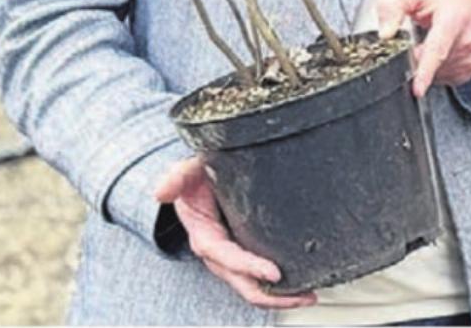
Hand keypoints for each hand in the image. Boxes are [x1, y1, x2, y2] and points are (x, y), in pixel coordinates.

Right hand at [153, 157, 315, 308]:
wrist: (200, 184)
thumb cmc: (197, 180)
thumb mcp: (187, 174)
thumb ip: (178, 178)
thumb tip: (161, 192)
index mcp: (204, 237)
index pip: (227, 257)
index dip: (249, 267)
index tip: (274, 274)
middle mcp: (218, 254)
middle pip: (242, 283)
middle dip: (272, 296)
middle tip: (303, 297)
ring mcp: (232, 259)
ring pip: (253, 286)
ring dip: (280, 296)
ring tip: (309, 297)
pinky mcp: (245, 255)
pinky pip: (259, 277)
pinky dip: (281, 287)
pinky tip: (304, 285)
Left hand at [377, 0, 470, 96]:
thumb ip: (393, 5)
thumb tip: (386, 33)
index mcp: (454, 17)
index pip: (438, 49)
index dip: (426, 70)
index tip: (418, 89)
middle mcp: (469, 38)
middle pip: (432, 63)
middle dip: (416, 57)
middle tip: (417, 38)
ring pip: (437, 73)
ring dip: (426, 63)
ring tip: (432, 41)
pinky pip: (445, 78)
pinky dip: (437, 69)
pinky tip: (441, 52)